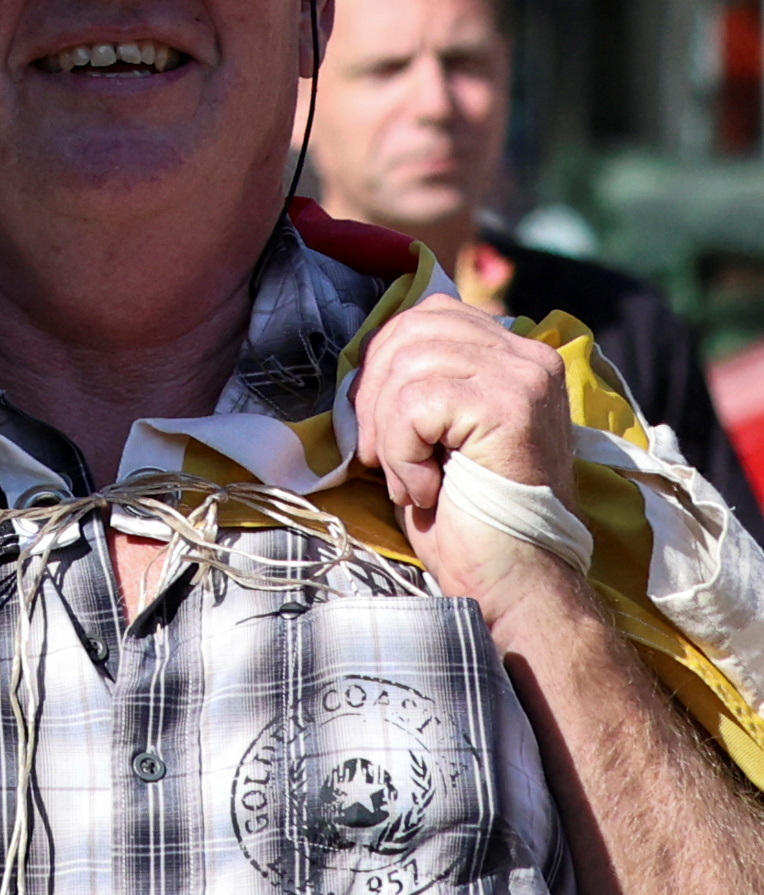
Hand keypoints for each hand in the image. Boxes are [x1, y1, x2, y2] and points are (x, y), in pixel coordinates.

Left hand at [361, 292, 583, 612]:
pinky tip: (426, 489)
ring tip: (410, 478)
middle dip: (374, 396)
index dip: (383, 362)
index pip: (425, 315)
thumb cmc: (466, 511)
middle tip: (380, 456)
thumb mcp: (438, 429)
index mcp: (515, 354)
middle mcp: (531, 357)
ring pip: (408, 366)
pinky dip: (402, 452)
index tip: (377, 422)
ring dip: (388, 431)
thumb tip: (363, 355)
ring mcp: (525, 379)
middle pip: (409, 333)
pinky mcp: (510, 407)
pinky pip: (415, 404)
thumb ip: (420, 378)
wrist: (514, 579)